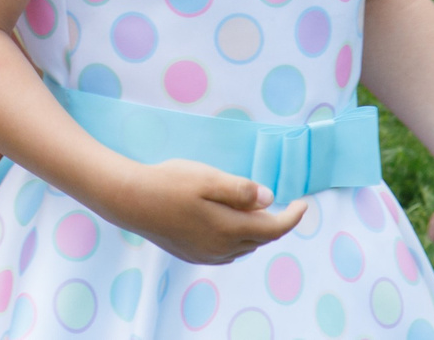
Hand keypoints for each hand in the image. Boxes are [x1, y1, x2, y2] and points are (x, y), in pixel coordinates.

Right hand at [104, 159, 308, 264]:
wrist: (130, 200)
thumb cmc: (169, 183)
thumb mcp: (208, 177)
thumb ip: (241, 190)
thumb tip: (269, 199)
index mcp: (230, 229)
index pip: (274, 228)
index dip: (293, 217)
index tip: (303, 203)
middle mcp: (221, 249)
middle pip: (260, 239)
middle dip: (272, 220)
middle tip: (268, 197)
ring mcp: (206, 254)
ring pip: (244, 246)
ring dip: (253, 230)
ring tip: (247, 206)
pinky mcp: (192, 254)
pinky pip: (227, 251)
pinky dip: (236, 238)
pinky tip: (226, 221)